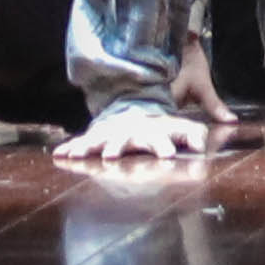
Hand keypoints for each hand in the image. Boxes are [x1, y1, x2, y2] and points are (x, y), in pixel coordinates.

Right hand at [54, 100, 210, 171]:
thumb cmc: (161, 126)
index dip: (162, 146)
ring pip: (98, 140)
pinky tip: (59, 154)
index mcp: (150, 132)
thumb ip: (194, 135)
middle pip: (123, 141)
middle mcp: (128, 133)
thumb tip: (205, 143)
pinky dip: (71, 148)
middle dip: (116, 147)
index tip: (167, 155)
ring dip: (89, 147)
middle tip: (111, 156)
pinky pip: (81, 143)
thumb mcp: (181, 128)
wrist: (135, 108)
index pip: (157, 139)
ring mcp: (110, 135)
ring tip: (79, 155)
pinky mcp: (97, 137)